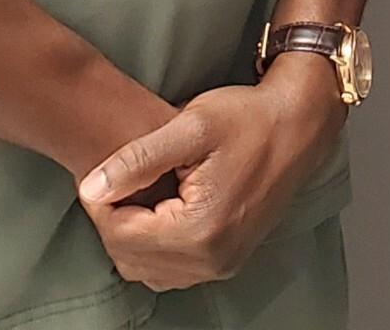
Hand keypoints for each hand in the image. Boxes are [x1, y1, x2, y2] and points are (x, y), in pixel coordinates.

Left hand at [77, 61, 344, 292]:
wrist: (299, 124)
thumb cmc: (248, 118)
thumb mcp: (191, 126)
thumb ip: (137, 159)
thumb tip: (91, 187)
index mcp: (199, 230)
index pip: (120, 235)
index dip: (100, 202)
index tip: (99, 170)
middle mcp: (211, 260)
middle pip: (129, 258)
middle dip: (114, 219)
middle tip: (118, 177)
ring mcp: (221, 266)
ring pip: (147, 270)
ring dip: (132, 235)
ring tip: (139, 190)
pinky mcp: (227, 261)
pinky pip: (171, 270)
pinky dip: (154, 245)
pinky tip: (159, 208)